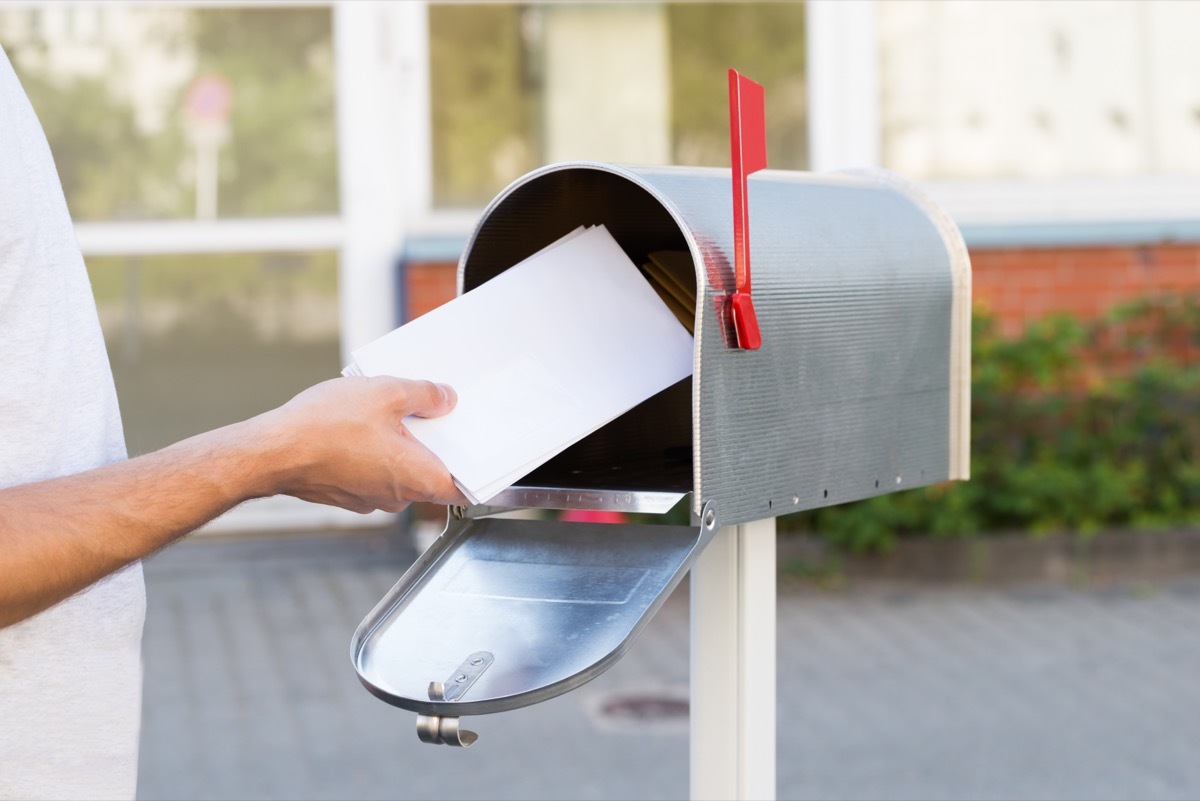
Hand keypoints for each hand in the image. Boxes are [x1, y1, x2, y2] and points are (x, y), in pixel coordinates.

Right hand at [256, 376, 467, 512]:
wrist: (270, 452)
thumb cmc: (325, 428)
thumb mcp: (386, 393)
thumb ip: (424, 395)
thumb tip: (446, 399)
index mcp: (418, 478)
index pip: (462, 487)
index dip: (471, 469)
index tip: (474, 449)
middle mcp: (398, 498)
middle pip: (429, 472)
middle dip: (428, 443)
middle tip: (422, 412)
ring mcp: (370, 500)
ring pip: (397, 472)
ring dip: (396, 446)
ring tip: (380, 413)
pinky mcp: (346, 495)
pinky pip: (371, 473)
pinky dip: (371, 453)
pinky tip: (356, 427)